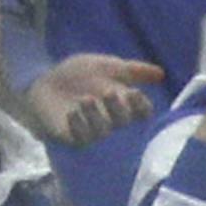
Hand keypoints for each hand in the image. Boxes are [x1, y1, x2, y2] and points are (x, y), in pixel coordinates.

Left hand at [25, 53, 165, 147]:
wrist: (44, 81)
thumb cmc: (76, 75)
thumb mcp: (105, 66)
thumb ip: (131, 70)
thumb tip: (160, 73)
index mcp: (121, 104)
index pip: (140, 112)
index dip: (141, 106)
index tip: (135, 94)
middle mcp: (110, 120)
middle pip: (123, 121)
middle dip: (119, 108)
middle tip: (108, 93)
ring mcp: (92, 131)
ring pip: (103, 131)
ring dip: (96, 115)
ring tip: (86, 100)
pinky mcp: (73, 138)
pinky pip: (82, 139)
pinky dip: (79, 125)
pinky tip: (73, 113)